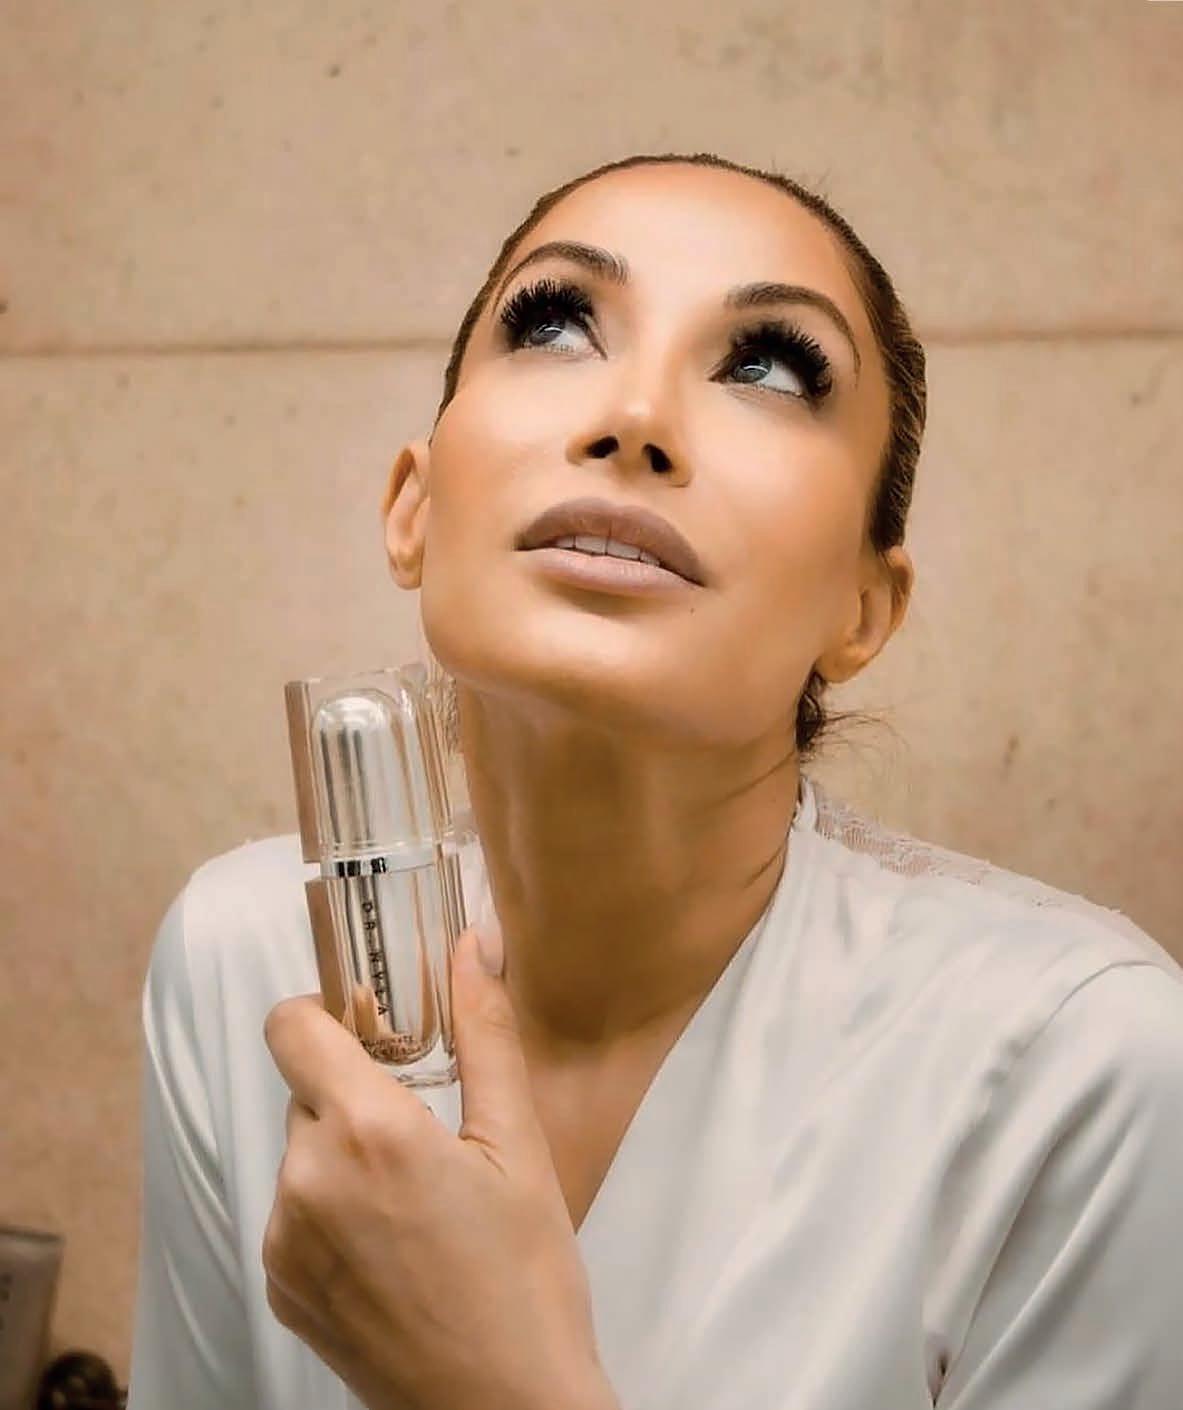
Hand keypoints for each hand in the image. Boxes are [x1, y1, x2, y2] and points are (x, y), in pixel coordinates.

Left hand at [262, 920, 615, 1409]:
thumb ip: (486, 1033)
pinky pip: (294, 1212)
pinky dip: (332, 1210)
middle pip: (307, 1090)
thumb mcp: (520, 1145)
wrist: (503, 1408)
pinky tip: (396, 1245)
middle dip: (357, 1092)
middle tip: (425, 1130)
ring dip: (345, 1154)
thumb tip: (475, 944)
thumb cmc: (527, 1277)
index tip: (370, 1025)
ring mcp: (285, 1241)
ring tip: (419, 1201)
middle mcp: (307, 1180)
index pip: (291, 1026)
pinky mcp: (281, 1287)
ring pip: (303, 1152)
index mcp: (368, 1132)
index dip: (325, 1011)